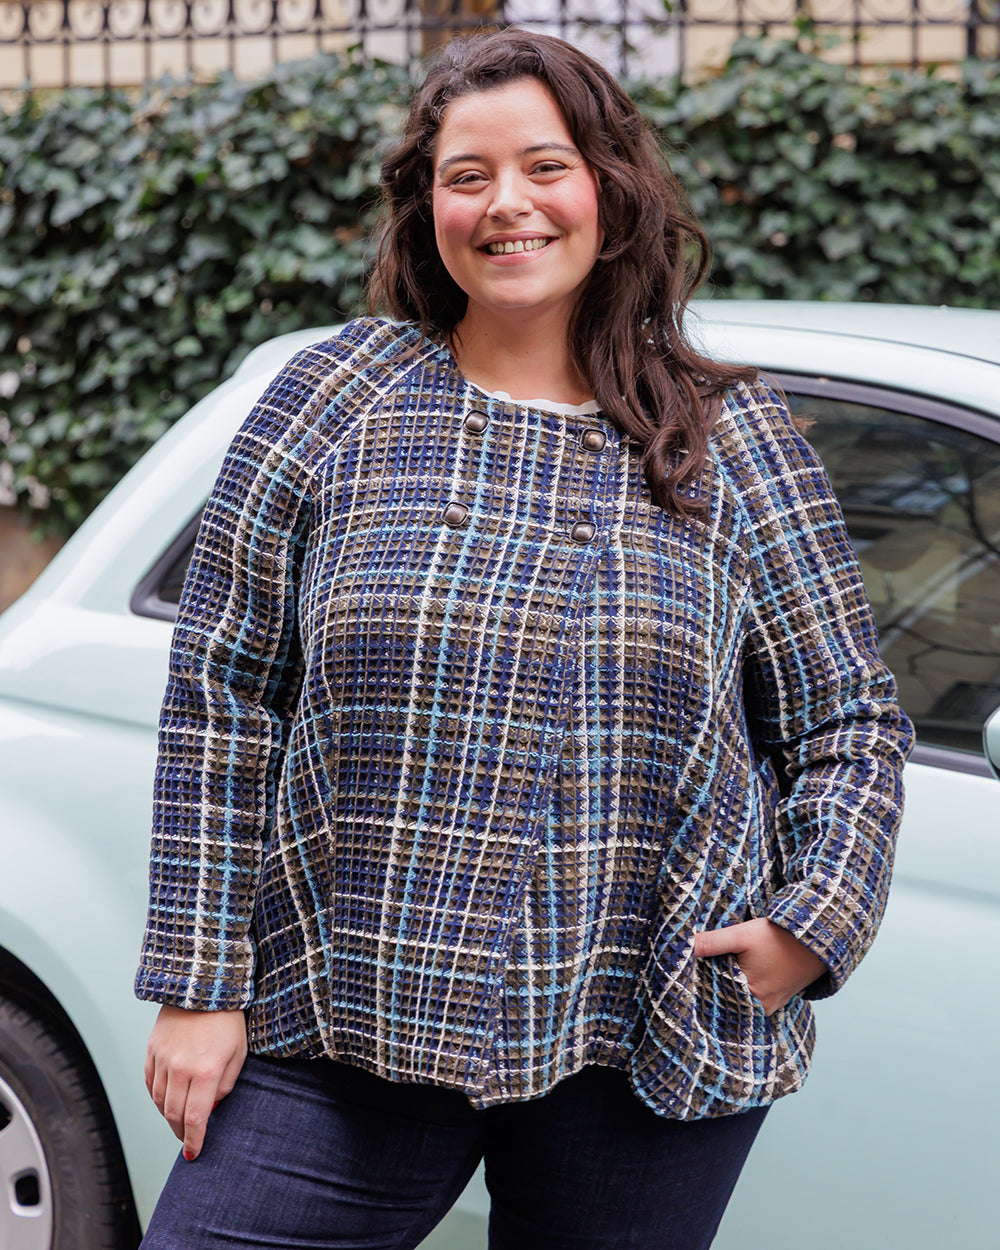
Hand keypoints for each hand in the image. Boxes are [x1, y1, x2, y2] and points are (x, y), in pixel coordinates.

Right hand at [144, 1005, 246, 1160]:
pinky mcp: (152, 1050)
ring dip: (168, 1116)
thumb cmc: (228, 1020)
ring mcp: (163, 1059)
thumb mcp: (239, 1054)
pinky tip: (166, 1100)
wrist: (204, 985)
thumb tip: (211, 1110)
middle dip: (181, 1132)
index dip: (194, 1141)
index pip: (195, 1119)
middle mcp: (180, 1068)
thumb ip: (225, 1086)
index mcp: (206, 1071)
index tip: (193, 1155)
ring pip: (158, 1101)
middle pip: (173, 1114)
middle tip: (188, 1140)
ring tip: (179, 1120)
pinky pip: (150, 1082)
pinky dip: (156, 1096)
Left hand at [693, 918, 825, 1014]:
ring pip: (743, 1000)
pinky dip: (747, 989)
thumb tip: (685, 946)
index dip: (701, 987)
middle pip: (729, 1001)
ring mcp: (773, 1004)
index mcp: (750, 997)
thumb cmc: (779, 937)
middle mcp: (762, 1008)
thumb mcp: (742, 935)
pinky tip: (739, 976)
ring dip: (732, 989)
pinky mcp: (781, 998)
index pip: (715, 998)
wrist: (817, 937)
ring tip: (717, 973)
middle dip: (715, 989)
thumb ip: (712, 942)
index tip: (689, 977)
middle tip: (699, 974)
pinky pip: (757, 998)